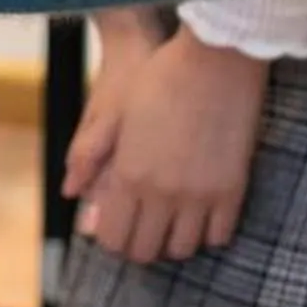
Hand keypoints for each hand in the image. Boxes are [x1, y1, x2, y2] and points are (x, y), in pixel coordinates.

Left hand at [64, 27, 267, 264]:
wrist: (217, 56)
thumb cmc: (161, 76)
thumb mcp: (115, 112)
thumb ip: (91, 159)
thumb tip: (74, 197)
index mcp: (128, 176)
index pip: (114, 238)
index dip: (113, 238)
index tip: (119, 226)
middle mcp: (161, 194)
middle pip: (146, 250)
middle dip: (140, 243)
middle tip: (145, 225)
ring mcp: (199, 196)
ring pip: (182, 248)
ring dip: (174, 238)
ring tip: (173, 219)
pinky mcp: (232, 190)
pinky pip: (219, 235)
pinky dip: (208, 230)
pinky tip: (202, 211)